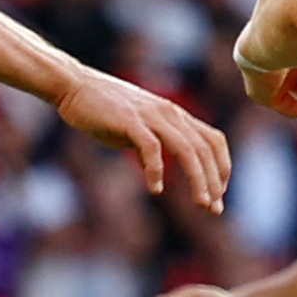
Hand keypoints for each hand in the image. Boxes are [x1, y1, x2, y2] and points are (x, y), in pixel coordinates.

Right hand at [56, 68, 230, 208]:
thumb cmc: (103, 110)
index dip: (221, 167)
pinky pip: (152, 148)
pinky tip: (155, 189)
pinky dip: (157, 170)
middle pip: (205, 149)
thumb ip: (150, 147)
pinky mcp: (130, 120)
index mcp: (174, 115)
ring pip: (187, 149)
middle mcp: (169, 113)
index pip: (213, 140)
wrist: (75, 87)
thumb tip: (155, 169)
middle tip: (214, 209)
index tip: (218, 193)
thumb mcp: (135, 129)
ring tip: (201, 203)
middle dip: (214, 181)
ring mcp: (151, 115)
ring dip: (198, 179)